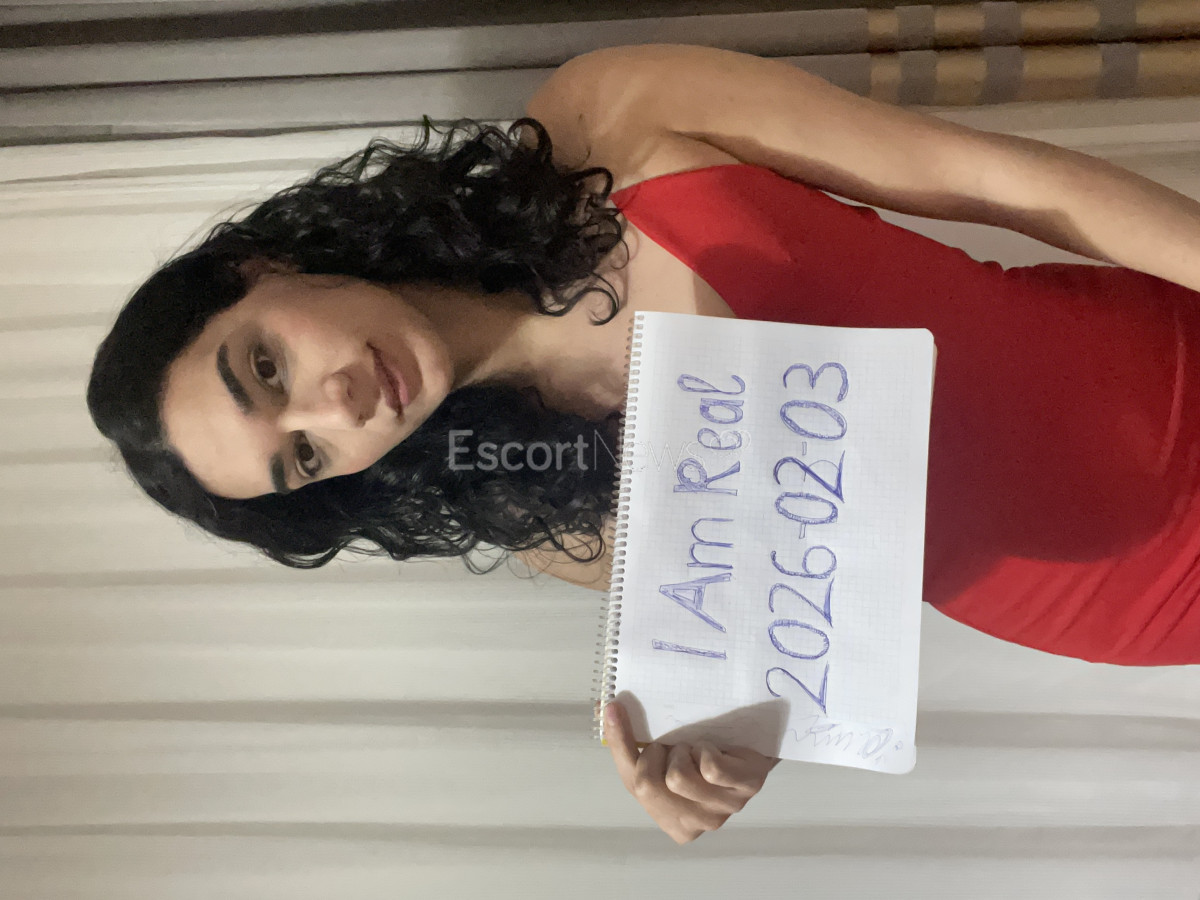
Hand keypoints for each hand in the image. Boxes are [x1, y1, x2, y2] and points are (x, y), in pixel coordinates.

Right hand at [603, 700, 779, 843]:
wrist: (753, 744)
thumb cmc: (703, 752)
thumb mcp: (664, 753)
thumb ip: (632, 744)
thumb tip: (605, 710)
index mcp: (671, 821)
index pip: (632, 784)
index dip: (621, 745)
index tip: (614, 709)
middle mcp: (696, 824)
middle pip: (648, 785)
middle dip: (656, 753)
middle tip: (675, 746)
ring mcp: (724, 810)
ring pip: (677, 777)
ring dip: (682, 751)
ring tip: (695, 749)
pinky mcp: (746, 788)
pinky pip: (710, 768)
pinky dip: (705, 750)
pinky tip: (714, 749)